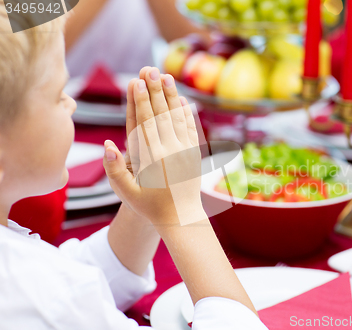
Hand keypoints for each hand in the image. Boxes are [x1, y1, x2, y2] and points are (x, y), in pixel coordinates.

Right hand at [103, 67, 205, 227]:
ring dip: (170, 96)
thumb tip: (108, 144)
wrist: (181, 217)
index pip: (143, 122)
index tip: (136, 81)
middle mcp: (168, 150)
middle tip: (150, 69)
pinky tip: (183, 100)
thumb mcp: (126, 193)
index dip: (139, 101)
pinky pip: (190, 129)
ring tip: (166, 76)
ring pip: (176, 118)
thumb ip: (115, 170)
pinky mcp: (194, 153)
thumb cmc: (150, 206)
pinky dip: (186, 113)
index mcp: (150, 157)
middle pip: (159, 114)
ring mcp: (183, 150)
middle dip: (154, 90)